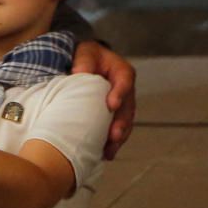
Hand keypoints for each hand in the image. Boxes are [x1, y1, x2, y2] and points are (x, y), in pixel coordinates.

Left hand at [71, 41, 136, 159]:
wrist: (83, 64)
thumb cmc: (86, 57)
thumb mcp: (85, 53)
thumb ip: (84, 61)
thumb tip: (79, 73)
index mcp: (121, 71)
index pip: (125, 81)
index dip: (120, 93)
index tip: (112, 105)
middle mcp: (125, 90)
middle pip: (128, 107)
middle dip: (122, 123)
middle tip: (114, 135)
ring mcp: (121, 105)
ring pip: (125, 122)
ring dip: (119, 138)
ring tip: (110, 150)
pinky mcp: (113, 116)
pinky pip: (116, 130)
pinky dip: (112, 142)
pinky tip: (105, 154)